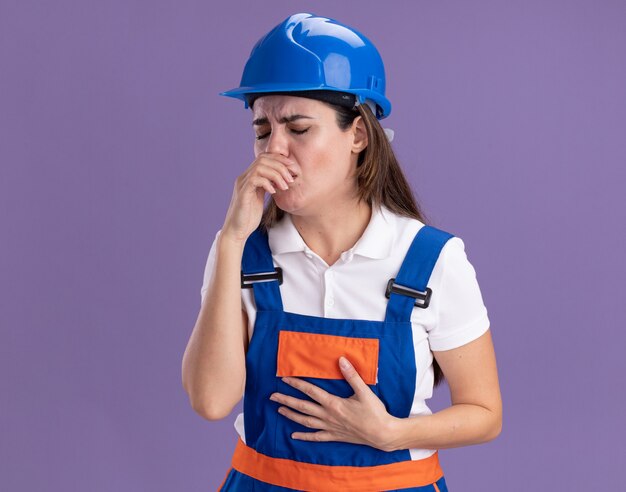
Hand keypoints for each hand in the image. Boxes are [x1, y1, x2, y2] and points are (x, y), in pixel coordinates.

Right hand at [221, 152, 300, 242]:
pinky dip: (267, 183)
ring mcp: (242, 184)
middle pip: (263, 159)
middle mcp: (244, 177)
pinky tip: (274, 192)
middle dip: (280, 166)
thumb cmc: (249, 216)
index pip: (264, 158)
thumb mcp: (260, 197)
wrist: (237, 230)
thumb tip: (280, 179)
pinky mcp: (242, 193)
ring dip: (276, 175)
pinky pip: (255, 180)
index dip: (279, 159)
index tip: (292, 168)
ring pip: (260, 167)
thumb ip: (266, 186)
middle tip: (291, 178)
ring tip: (285, 186)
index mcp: (249, 176)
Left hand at [269, 356, 399, 451]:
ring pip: (305, 421)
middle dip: (286, 401)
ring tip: (279, 411)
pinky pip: (316, 437)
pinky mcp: (335, 436)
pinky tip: (294, 435)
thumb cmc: (375, 412)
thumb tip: (341, 360)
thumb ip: (351, 375)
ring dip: (291, 415)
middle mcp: (328, 416)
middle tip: (272, 397)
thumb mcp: (364, 391)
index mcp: (334, 404)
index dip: (297, 384)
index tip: (284, 379)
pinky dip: (304, 436)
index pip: (310, 392)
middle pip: (303, 407)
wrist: (383, 434)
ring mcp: (330, 428)